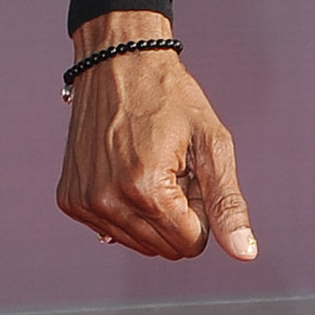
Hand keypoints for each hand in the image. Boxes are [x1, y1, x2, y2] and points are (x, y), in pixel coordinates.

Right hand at [57, 19, 257, 260]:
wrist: (118, 62)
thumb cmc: (169, 96)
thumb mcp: (212, 145)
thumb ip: (228, 204)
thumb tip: (245, 252)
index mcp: (145, 190)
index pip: (191, 243)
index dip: (201, 211)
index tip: (192, 174)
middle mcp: (107, 202)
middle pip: (164, 248)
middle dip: (178, 215)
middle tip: (172, 168)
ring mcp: (84, 203)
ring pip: (139, 243)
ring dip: (153, 213)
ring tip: (149, 166)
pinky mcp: (70, 200)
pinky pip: (112, 231)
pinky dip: (127, 209)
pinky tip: (126, 170)